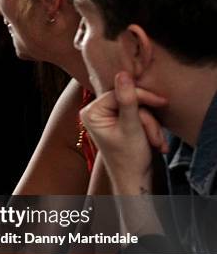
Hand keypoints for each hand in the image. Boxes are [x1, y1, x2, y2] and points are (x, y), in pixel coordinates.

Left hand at [81, 72, 167, 193]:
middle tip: (154, 136)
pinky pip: (140, 115)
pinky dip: (150, 129)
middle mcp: (97, 112)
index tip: (161, 102)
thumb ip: (128, 100)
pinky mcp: (120, 122)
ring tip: (155, 143)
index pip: (120, 92)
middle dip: (146, 119)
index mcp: (92, 112)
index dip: (142, 97)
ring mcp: (108, 117)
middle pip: (130, 99)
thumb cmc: (129, 159)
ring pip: (138, 108)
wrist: (135, 180)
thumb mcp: (131, 127)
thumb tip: (123, 73)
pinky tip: (154, 142)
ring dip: (151, 126)